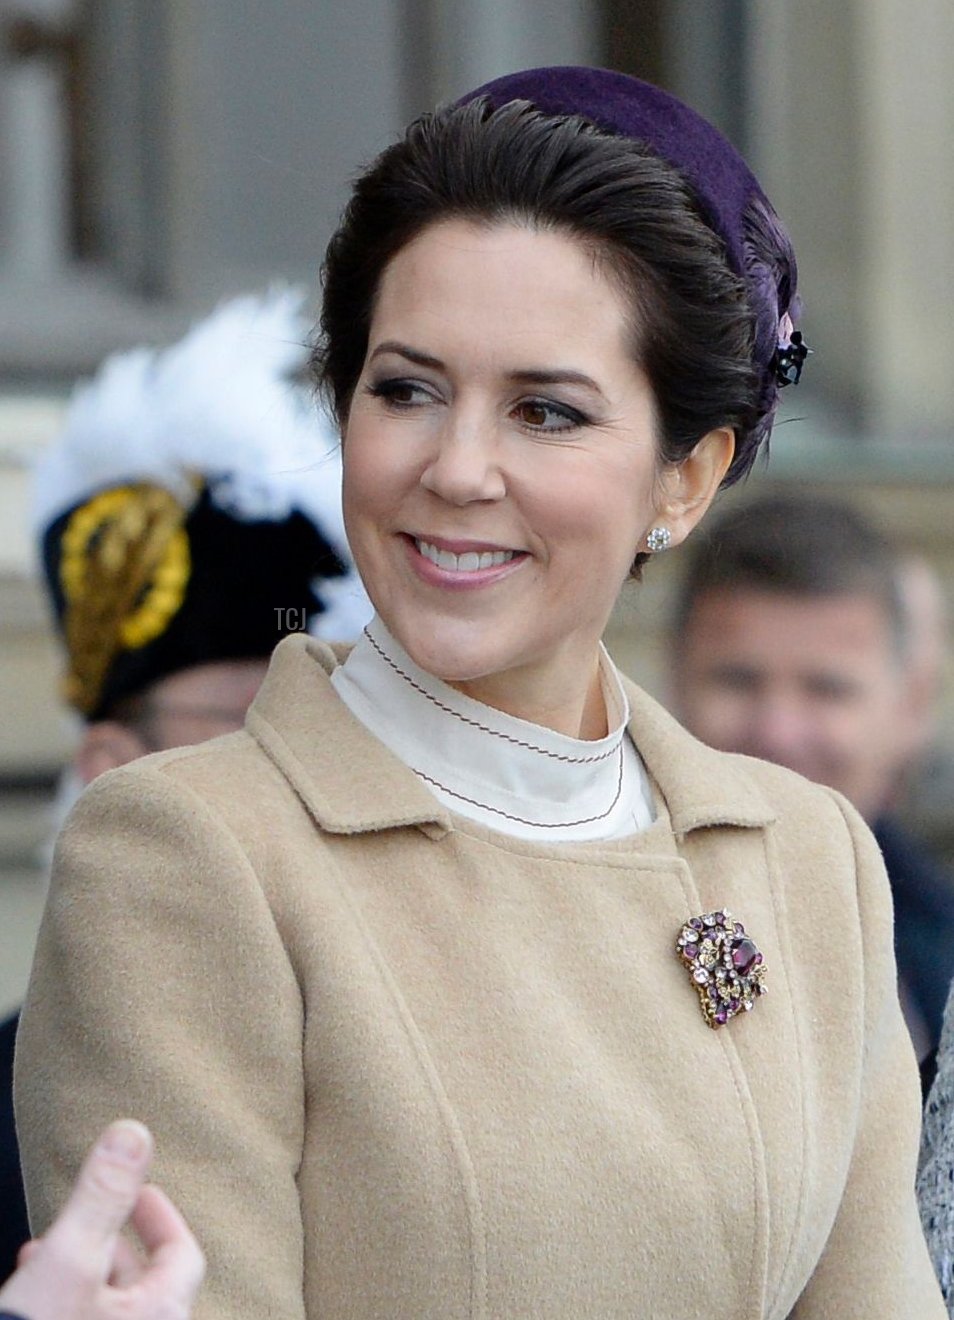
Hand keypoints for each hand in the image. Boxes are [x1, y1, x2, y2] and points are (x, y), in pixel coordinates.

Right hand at [0, 1120, 203, 1319]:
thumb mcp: (68, 1264)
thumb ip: (103, 1197)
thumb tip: (134, 1133)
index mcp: (161, 1316)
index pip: (182, 1255)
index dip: (161, 1215)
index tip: (140, 1189)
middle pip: (144, 1286)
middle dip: (111, 1244)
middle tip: (88, 1219)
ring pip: (108, 1312)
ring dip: (81, 1277)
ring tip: (43, 1255)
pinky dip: (64, 1308)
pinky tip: (28, 1296)